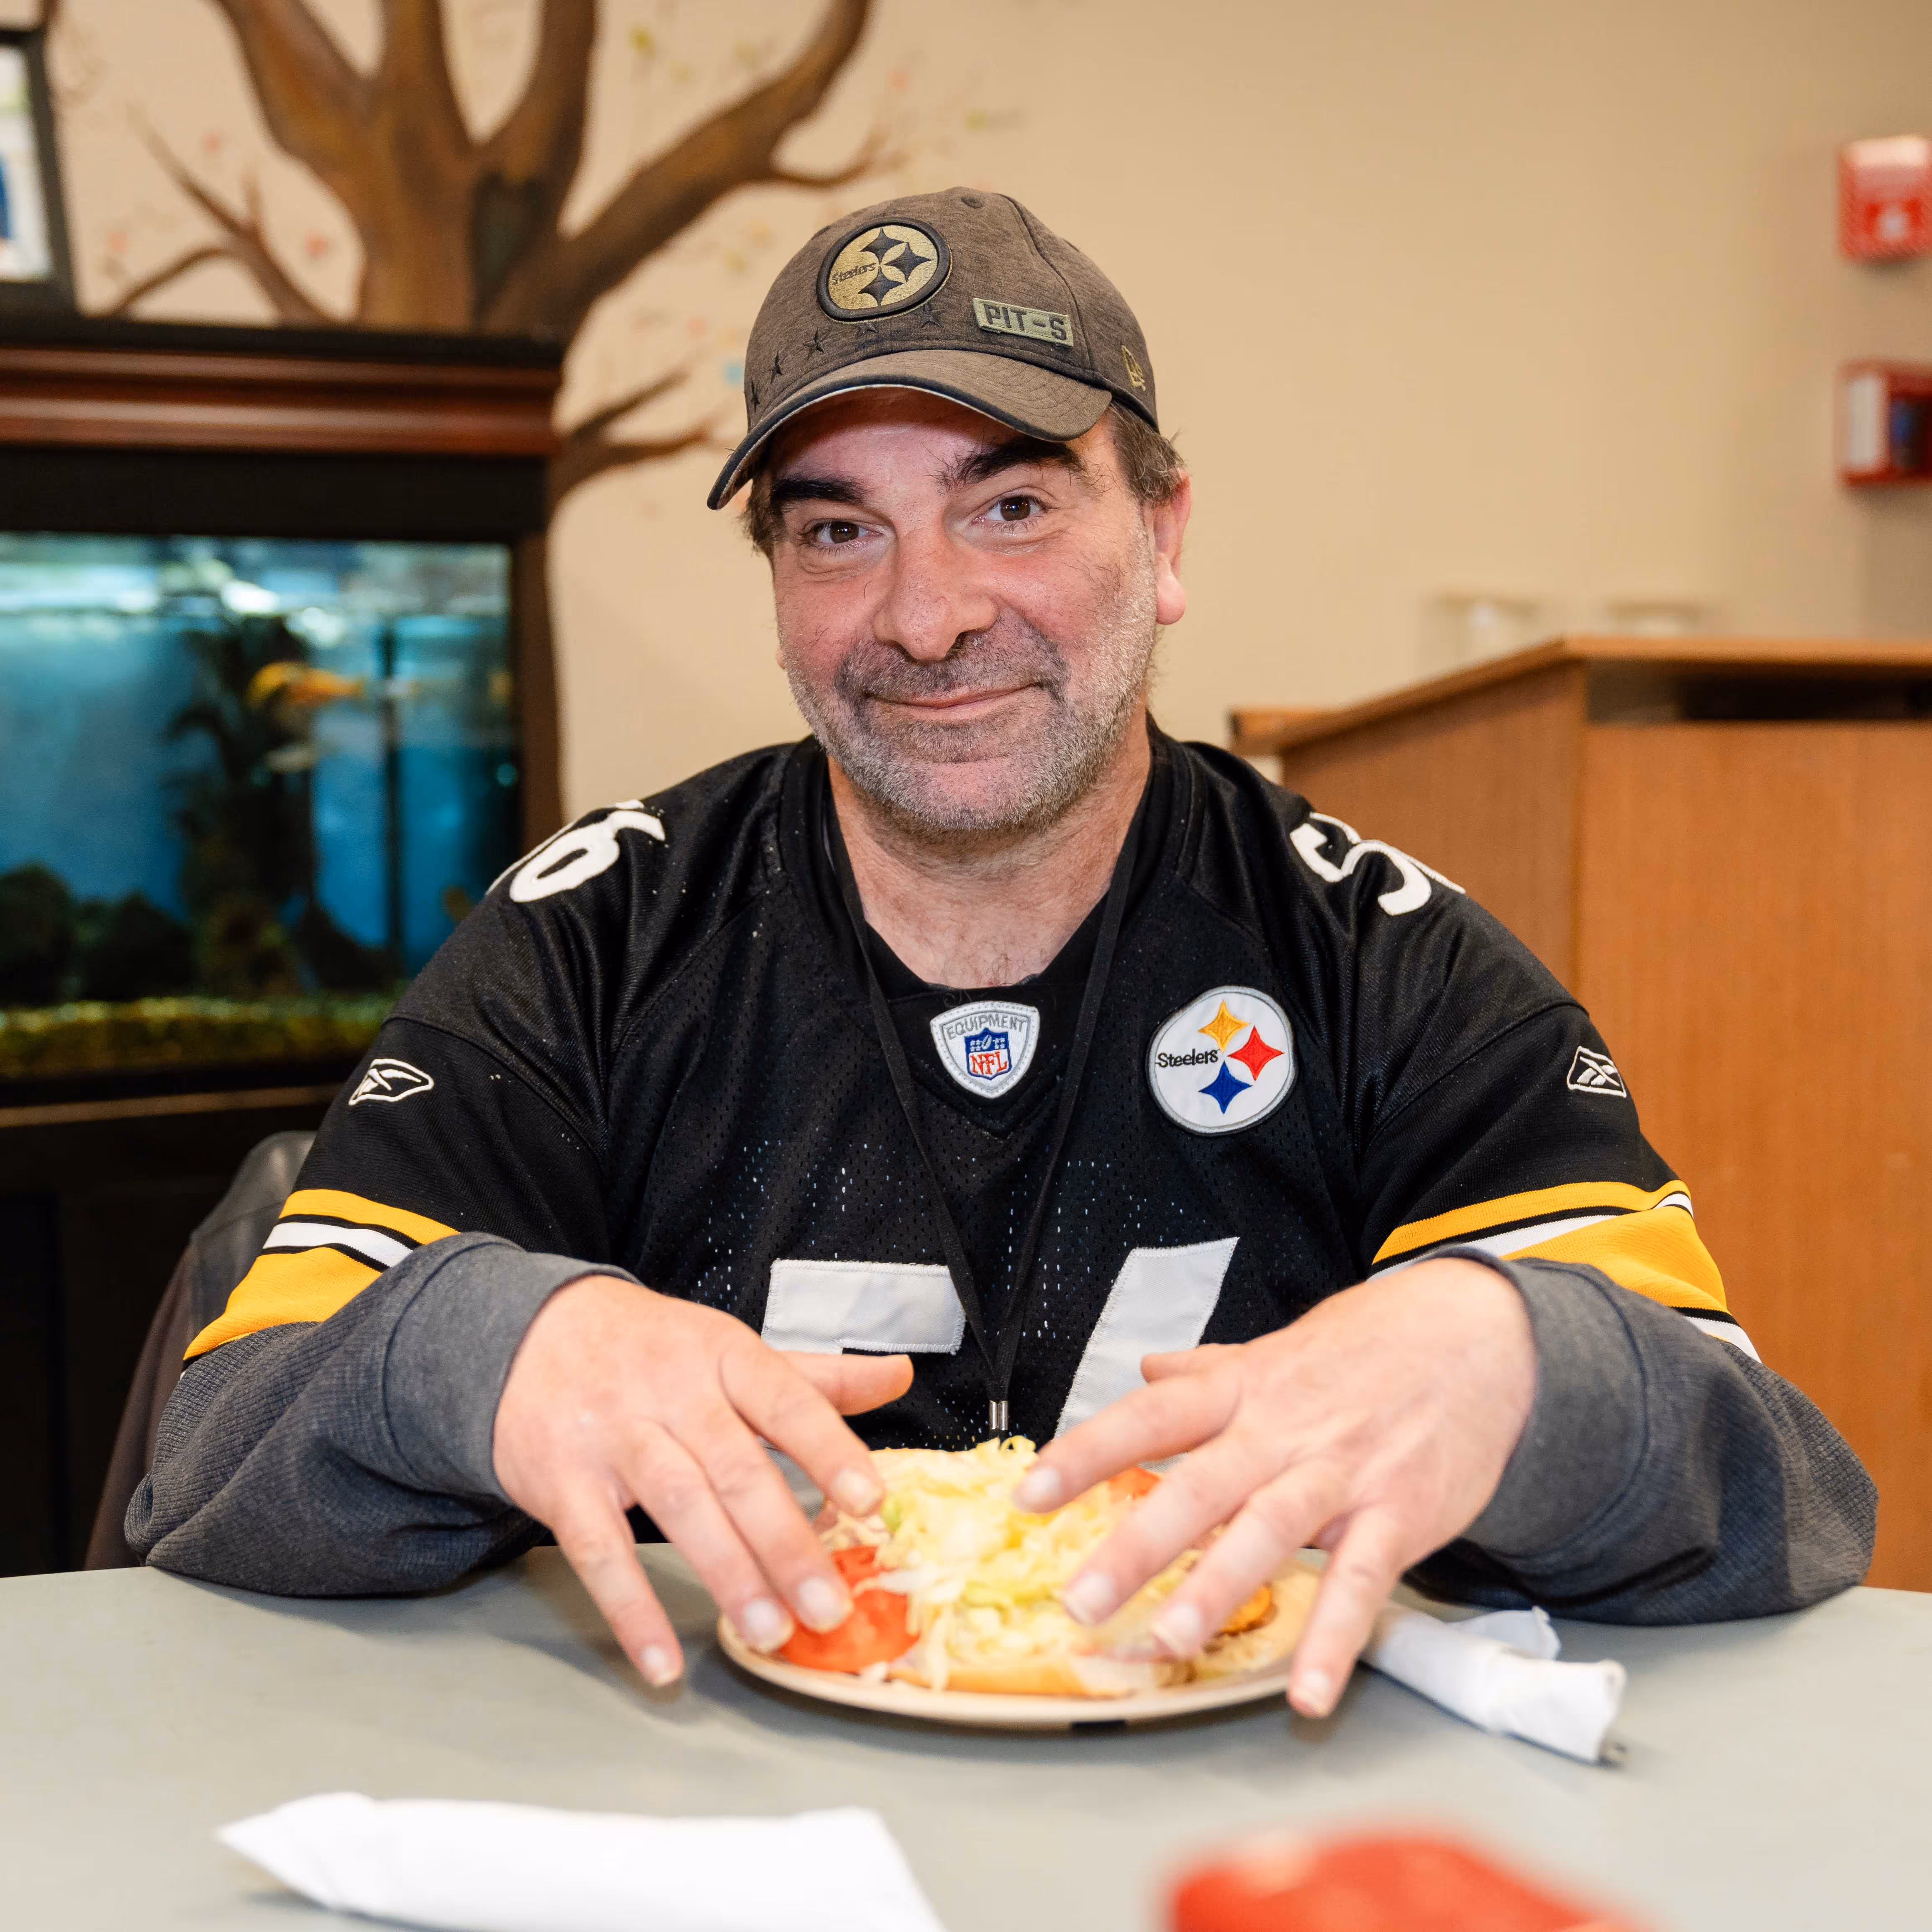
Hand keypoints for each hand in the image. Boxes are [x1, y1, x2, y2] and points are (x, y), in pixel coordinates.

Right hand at [492, 1275, 911, 1687]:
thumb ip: (814, 1377)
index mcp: (723, 1356)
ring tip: (769, 1633)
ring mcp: (612, 1436)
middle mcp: (670, 1392)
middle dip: (785, 1542)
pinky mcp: (562, 1482)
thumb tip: (899, 1373)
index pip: (786, 1399)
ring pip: (677, 1507)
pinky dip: (631, 1610)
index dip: (829, 1448)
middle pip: (735, 1468)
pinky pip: (598, 1551)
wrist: (530, 1335)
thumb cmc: (653, 1352)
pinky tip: (662, 1662)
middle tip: (828, 1607)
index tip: (870, 1499)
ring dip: (726, 1574)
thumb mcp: (730, 1351)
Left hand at [1011, 1259, 1534, 1717]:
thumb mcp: (1277, 1350)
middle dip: (1136, 1545)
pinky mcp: (1399, 1516)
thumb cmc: (1366, 1350)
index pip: (1150, 1417)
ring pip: (1269, 1533)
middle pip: (1198, 1487)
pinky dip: (1334, 1640)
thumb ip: (1208, 1371)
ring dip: (1218, 1588)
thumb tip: (1143, 1369)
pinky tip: (1307, 1693)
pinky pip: (1360, 1584)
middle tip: (1079, 1600)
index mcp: (1244, 1390)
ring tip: (1168, 1641)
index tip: (1029, 1492)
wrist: (1476, 1336)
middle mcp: (1282, 1432)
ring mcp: (1341, 1475)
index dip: (1088, 1451)